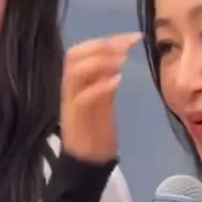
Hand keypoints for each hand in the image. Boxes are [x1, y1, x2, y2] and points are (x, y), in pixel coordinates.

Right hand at [60, 32, 140, 162]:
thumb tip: (117, 58)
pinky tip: (117, 80)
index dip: (105, 40)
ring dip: (99, 61)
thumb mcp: (104, 102)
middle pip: (74, 55)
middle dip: (101, 45)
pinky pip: (83, 98)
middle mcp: (70, 89)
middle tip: (126, 46)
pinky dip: (100, 86)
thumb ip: (106, 82)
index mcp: (75, 82)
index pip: (82, 51)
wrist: (88, 164)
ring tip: (122, 60)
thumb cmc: (96, 133)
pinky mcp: (76, 120)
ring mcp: (70, 103)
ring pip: (74, 72)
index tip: (131, 37)